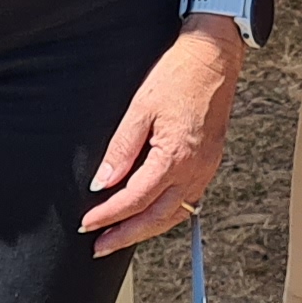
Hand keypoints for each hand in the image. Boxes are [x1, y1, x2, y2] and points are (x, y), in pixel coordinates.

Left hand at [84, 25, 244, 254]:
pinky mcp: (209, 163)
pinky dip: (166, 214)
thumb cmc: (180, 75)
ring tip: (120, 235)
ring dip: (146, 229)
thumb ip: (121, 148)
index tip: (88, 224)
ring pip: (175, 215)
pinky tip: (150, 213)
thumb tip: (103, 181)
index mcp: (175, 156)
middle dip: (126, 235)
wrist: (213, 57)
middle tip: (100, 245)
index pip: (136, 199)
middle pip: (157, 218)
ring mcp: (206, 169)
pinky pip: (187, 200)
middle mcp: (195, 169)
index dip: (109, 215)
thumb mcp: (140, 108)